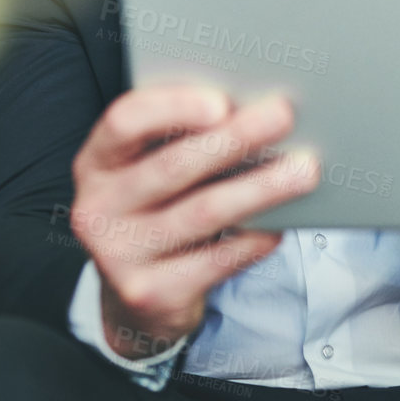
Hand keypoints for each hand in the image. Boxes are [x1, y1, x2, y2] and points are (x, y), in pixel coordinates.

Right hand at [69, 85, 317, 359]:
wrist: (135, 298)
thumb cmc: (157, 211)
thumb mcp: (149, 172)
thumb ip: (180, 140)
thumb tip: (252, 108)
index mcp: (96, 163)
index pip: (124, 122)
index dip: (172, 107)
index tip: (222, 101)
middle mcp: (98, 208)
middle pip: (173, 166)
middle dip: (234, 138)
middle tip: (283, 116)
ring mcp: (120, 255)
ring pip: (203, 212)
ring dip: (260, 187)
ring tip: (303, 170)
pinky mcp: (150, 293)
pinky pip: (216, 260)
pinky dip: (254, 238)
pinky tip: (281, 224)